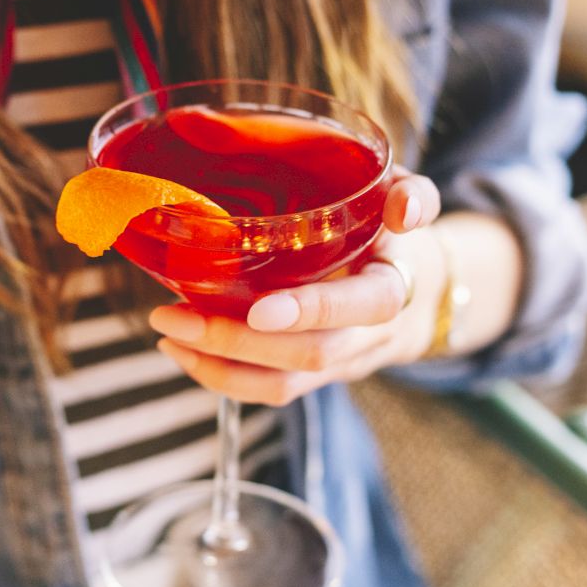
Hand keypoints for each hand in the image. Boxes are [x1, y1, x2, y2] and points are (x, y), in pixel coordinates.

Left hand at [149, 168, 443, 404]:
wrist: (418, 290)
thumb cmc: (392, 232)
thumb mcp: (407, 200)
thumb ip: (410, 195)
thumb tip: (405, 210)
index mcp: (390, 289)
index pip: (361, 307)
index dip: (312, 310)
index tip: (260, 309)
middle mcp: (363, 336)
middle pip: (308, 354)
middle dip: (238, 341)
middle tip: (175, 316)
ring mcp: (335, 362)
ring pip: (282, 383)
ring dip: (218, 365)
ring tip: (168, 333)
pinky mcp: (309, 376)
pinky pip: (268, 390)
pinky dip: (219, 377)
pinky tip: (181, 350)